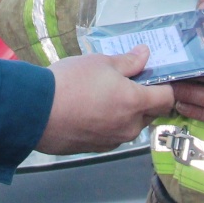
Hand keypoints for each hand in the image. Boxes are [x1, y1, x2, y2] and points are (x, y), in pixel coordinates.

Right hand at [38, 48, 176, 154]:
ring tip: (102, 96)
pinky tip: (89, 111)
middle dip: (144, 99)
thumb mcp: (101, 62)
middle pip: (150, 113)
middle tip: (124, 82)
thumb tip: (145, 54)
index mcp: (136, 103)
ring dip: (125, 113)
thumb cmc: (70, 83)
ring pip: (130, 125)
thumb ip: (128, 61)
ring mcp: (113, 140)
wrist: (36, 112)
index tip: (154, 77)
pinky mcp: (96, 148)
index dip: (165, 86)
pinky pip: (112, 134)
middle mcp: (130, 126)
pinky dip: (108, 124)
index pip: (167, 99)